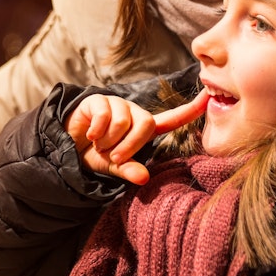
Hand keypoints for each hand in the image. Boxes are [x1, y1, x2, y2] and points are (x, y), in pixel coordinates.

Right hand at [65, 92, 207, 184]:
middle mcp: (133, 113)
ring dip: (109, 140)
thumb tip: (143, 178)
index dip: (190, 110)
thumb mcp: (114, 166)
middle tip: (115, 156)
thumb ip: (130, 170)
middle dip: (130, 145)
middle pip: (146, 123)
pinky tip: (91, 135)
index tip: (208, 97)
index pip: (171, 118)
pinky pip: (105, 114)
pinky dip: (98, 130)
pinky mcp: (98, 100)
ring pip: (124, 120)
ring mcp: (116, 104)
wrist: (67, 147)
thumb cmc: (96, 155)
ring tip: (100, 144)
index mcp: (143, 128)